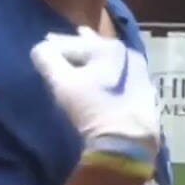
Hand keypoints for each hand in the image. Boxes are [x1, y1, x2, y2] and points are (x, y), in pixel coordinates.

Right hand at [30, 27, 160, 177]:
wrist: (128, 142)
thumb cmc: (92, 109)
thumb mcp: (62, 84)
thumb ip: (47, 59)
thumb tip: (40, 48)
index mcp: (108, 47)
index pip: (72, 43)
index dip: (53, 44)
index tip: (43, 44)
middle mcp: (127, 54)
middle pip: (93, 46)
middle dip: (74, 45)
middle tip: (57, 42)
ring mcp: (139, 72)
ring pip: (108, 60)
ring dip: (92, 57)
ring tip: (81, 55)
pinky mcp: (144, 91)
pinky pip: (118, 75)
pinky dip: (105, 73)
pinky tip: (102, 76)